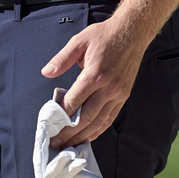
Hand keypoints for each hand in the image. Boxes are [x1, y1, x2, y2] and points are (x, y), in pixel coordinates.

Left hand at [41, 16, 146, 149]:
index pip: (74, 102)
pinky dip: (98, 130)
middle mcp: (107, 88)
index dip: (60, 116)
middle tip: (56, 144)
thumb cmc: (105, 35)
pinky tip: (88, 136)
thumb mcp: (79, 41)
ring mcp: (117, 94)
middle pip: (85, 118)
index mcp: (94, 74)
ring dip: (82, 136)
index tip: (49, 126)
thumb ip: (62, 58)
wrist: (132, 32)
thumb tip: (46, 72)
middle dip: (69, 133)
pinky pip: (110, 118)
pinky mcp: (123, 96)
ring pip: (98, 122)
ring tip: (69, 146)